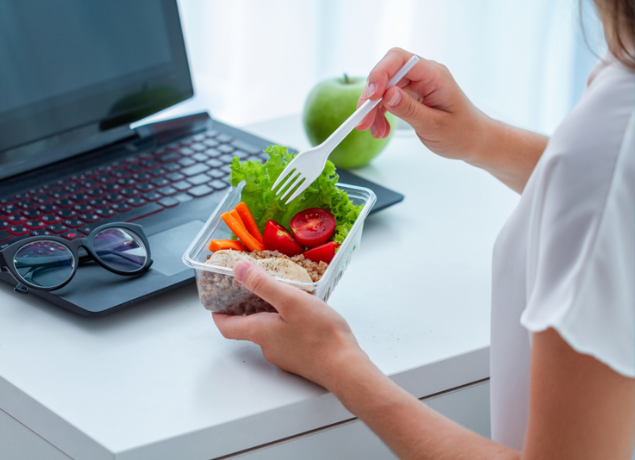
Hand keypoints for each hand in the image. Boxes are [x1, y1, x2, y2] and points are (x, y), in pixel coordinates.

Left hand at [213, 261, 369, 389]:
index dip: (218, 314)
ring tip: (288, 297)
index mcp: (260, 332)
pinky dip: (290, 325)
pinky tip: (306, 316)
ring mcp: (286, 356)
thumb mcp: (290, 300)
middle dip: (250, 309)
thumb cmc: (320, 335)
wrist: (346, 368)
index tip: (216, 304)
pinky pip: (289, 339)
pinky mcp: (302, 360)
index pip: (227, 327)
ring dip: (273, 316)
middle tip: (256, 290)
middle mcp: (269, 347)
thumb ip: (263, 284)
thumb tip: (237, 270)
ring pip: (271, 332)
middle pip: (249, 328)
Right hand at [356, 47, 489, 161]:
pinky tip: (382, 130)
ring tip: (376, 131)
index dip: (380, 73)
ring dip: (374, 110)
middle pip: (386, 74)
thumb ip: (410, 110)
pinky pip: (388, 99)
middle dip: (370, 97)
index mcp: (434, 75)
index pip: (399, 60)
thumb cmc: (463, 133)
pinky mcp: (411, 95)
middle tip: (363, 120)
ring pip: (383, 88)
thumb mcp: (435, 126)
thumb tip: (387, 94)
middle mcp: (424, 75)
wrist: (475, 141)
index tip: (370, 96)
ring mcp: (417, 84)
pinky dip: (381, 114)